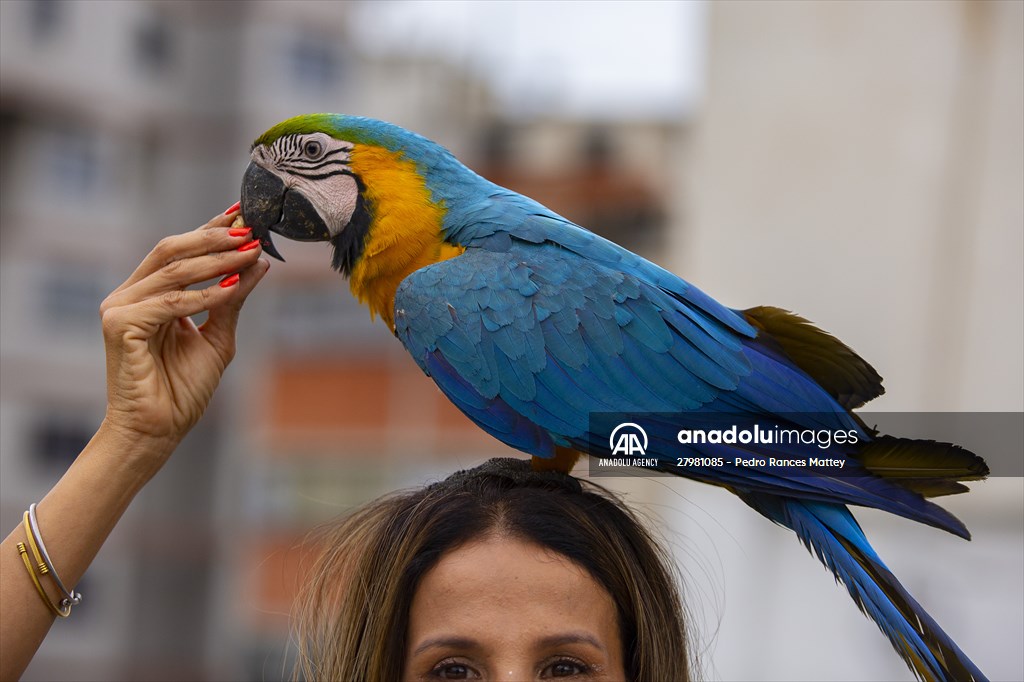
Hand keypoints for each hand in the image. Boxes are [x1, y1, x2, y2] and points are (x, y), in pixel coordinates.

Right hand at [98, 209, 268, 461]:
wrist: (158, 431)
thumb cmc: (183, 390)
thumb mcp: (218, 336)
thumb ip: (233, 299)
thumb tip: (259, 262)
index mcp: (148, 294)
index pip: (180, 251)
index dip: (210, 229)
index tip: (244, 214)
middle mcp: (130, 295)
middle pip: (171, 249)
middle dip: (214, 237)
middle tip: (251, 229)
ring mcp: (119, 308)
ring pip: (173, 271)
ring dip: (217, 260)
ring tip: (250, 251)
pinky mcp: (119, 325)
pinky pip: (168, 302)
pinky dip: (202, 295)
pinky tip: (230, 289)